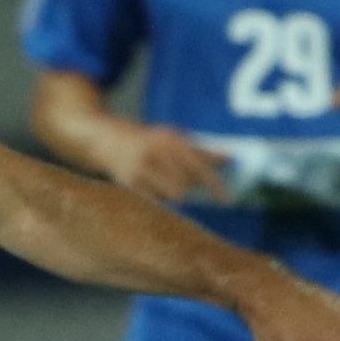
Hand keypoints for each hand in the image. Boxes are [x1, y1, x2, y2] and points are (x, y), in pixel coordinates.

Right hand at [108, 125, 228, 203]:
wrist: (109, 139)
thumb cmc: (151, 141)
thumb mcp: (175, 139)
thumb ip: (202, 151)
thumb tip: (230, 159)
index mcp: (171, 139)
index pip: (200, 165)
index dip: (215, 184)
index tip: (228, 201)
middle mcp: (157, 151)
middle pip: (188, 184)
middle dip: (192, 188)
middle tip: (190, 186)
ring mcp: (143, 167)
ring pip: (173, 194)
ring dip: (175, 193)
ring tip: (164, 181)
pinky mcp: (130, 181)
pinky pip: (157, 200)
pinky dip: (161, 197)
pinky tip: (153, 187)